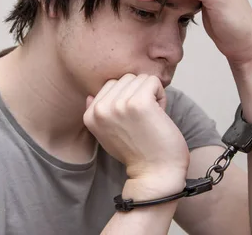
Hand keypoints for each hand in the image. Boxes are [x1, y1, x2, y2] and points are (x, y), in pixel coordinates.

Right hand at [83, 74, 189, 192]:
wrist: (154, 174)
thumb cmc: (137, 153)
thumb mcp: (107, 134)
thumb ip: (99, 114)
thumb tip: (91, 96)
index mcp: (90, 115)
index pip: (111, 85)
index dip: (127, 98)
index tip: (132, 120)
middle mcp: (100, 109)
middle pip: (126, 78)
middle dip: (139, 94)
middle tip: (144, 119)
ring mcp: (119, 105)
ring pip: (140, 78)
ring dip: (151, 95)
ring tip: (150, 118)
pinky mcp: (139, 102)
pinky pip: (153, 81)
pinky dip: (161, 95)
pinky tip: (159, 115)